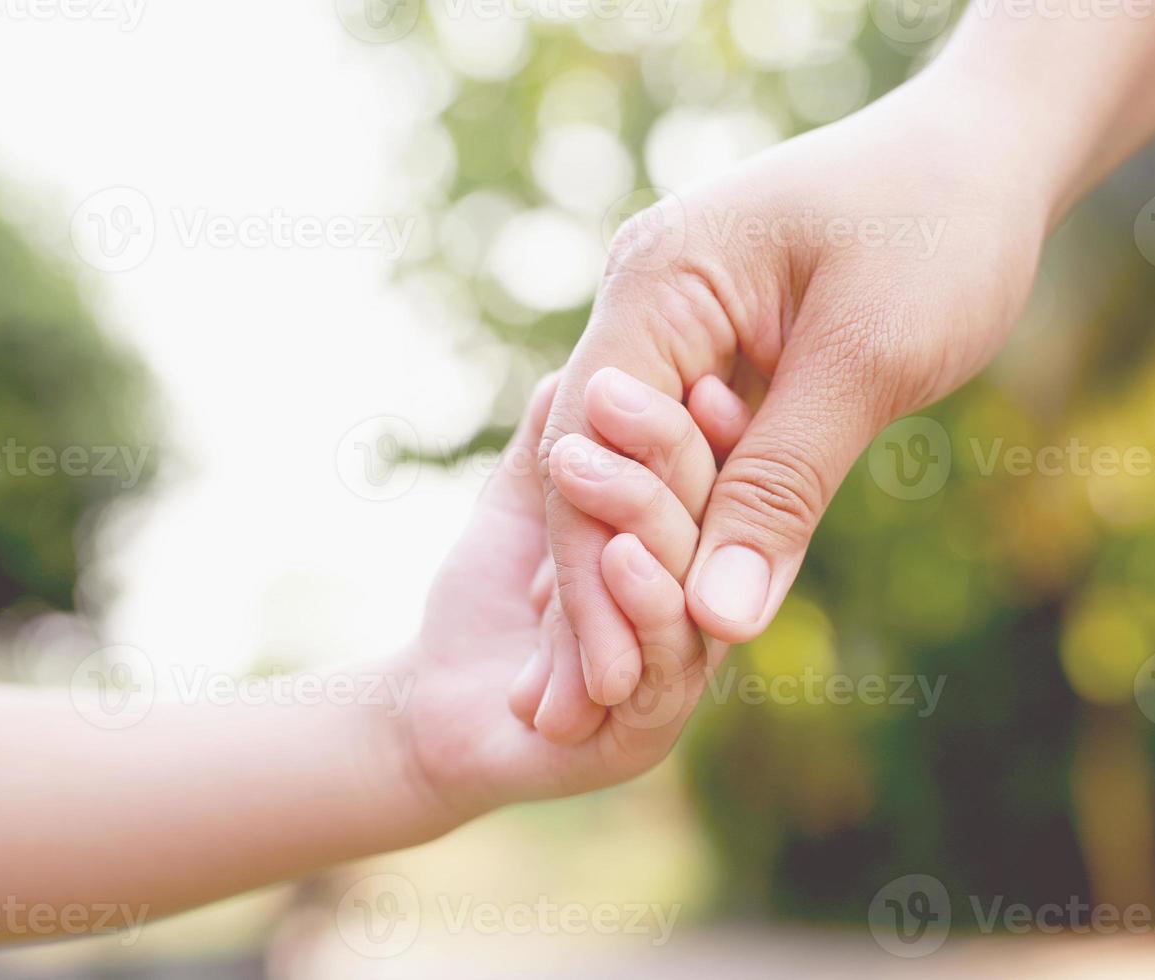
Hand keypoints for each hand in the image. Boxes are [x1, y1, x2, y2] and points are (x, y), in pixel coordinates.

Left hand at [393, 370, 748, 831]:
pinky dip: (646, 605)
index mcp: (689, 552)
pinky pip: (667, 664)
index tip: (695, 371)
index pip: (729, 480)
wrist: (425, 711)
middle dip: (666, 453)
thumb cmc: (484, 598)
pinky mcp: (649, 731)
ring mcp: (682, 671)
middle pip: (720, 523)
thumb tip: (586, 365)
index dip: (714, 426)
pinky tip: (619, 556)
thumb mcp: (523, 502)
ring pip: (696, 588)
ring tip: (591, 467)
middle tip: (614, 395)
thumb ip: (558, 440)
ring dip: (646, 520)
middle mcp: (702, 609)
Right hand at [540, 67, 1047, 703]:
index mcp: (660, 279)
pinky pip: (697, 459)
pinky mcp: (724, 361)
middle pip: (605, 466)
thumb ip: (785, 487)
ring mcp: (682, 330)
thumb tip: (718, 619)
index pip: (595, 444)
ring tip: (620, 687)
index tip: (609, 682)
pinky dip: (700, 530)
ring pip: (646, 472)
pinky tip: (692, 611)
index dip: (593, 568)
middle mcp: (650, 302)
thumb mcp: (869, 361)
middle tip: (585, 712)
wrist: (991, 159)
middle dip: (600, 586)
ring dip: (645, 571)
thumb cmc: (942, 229)